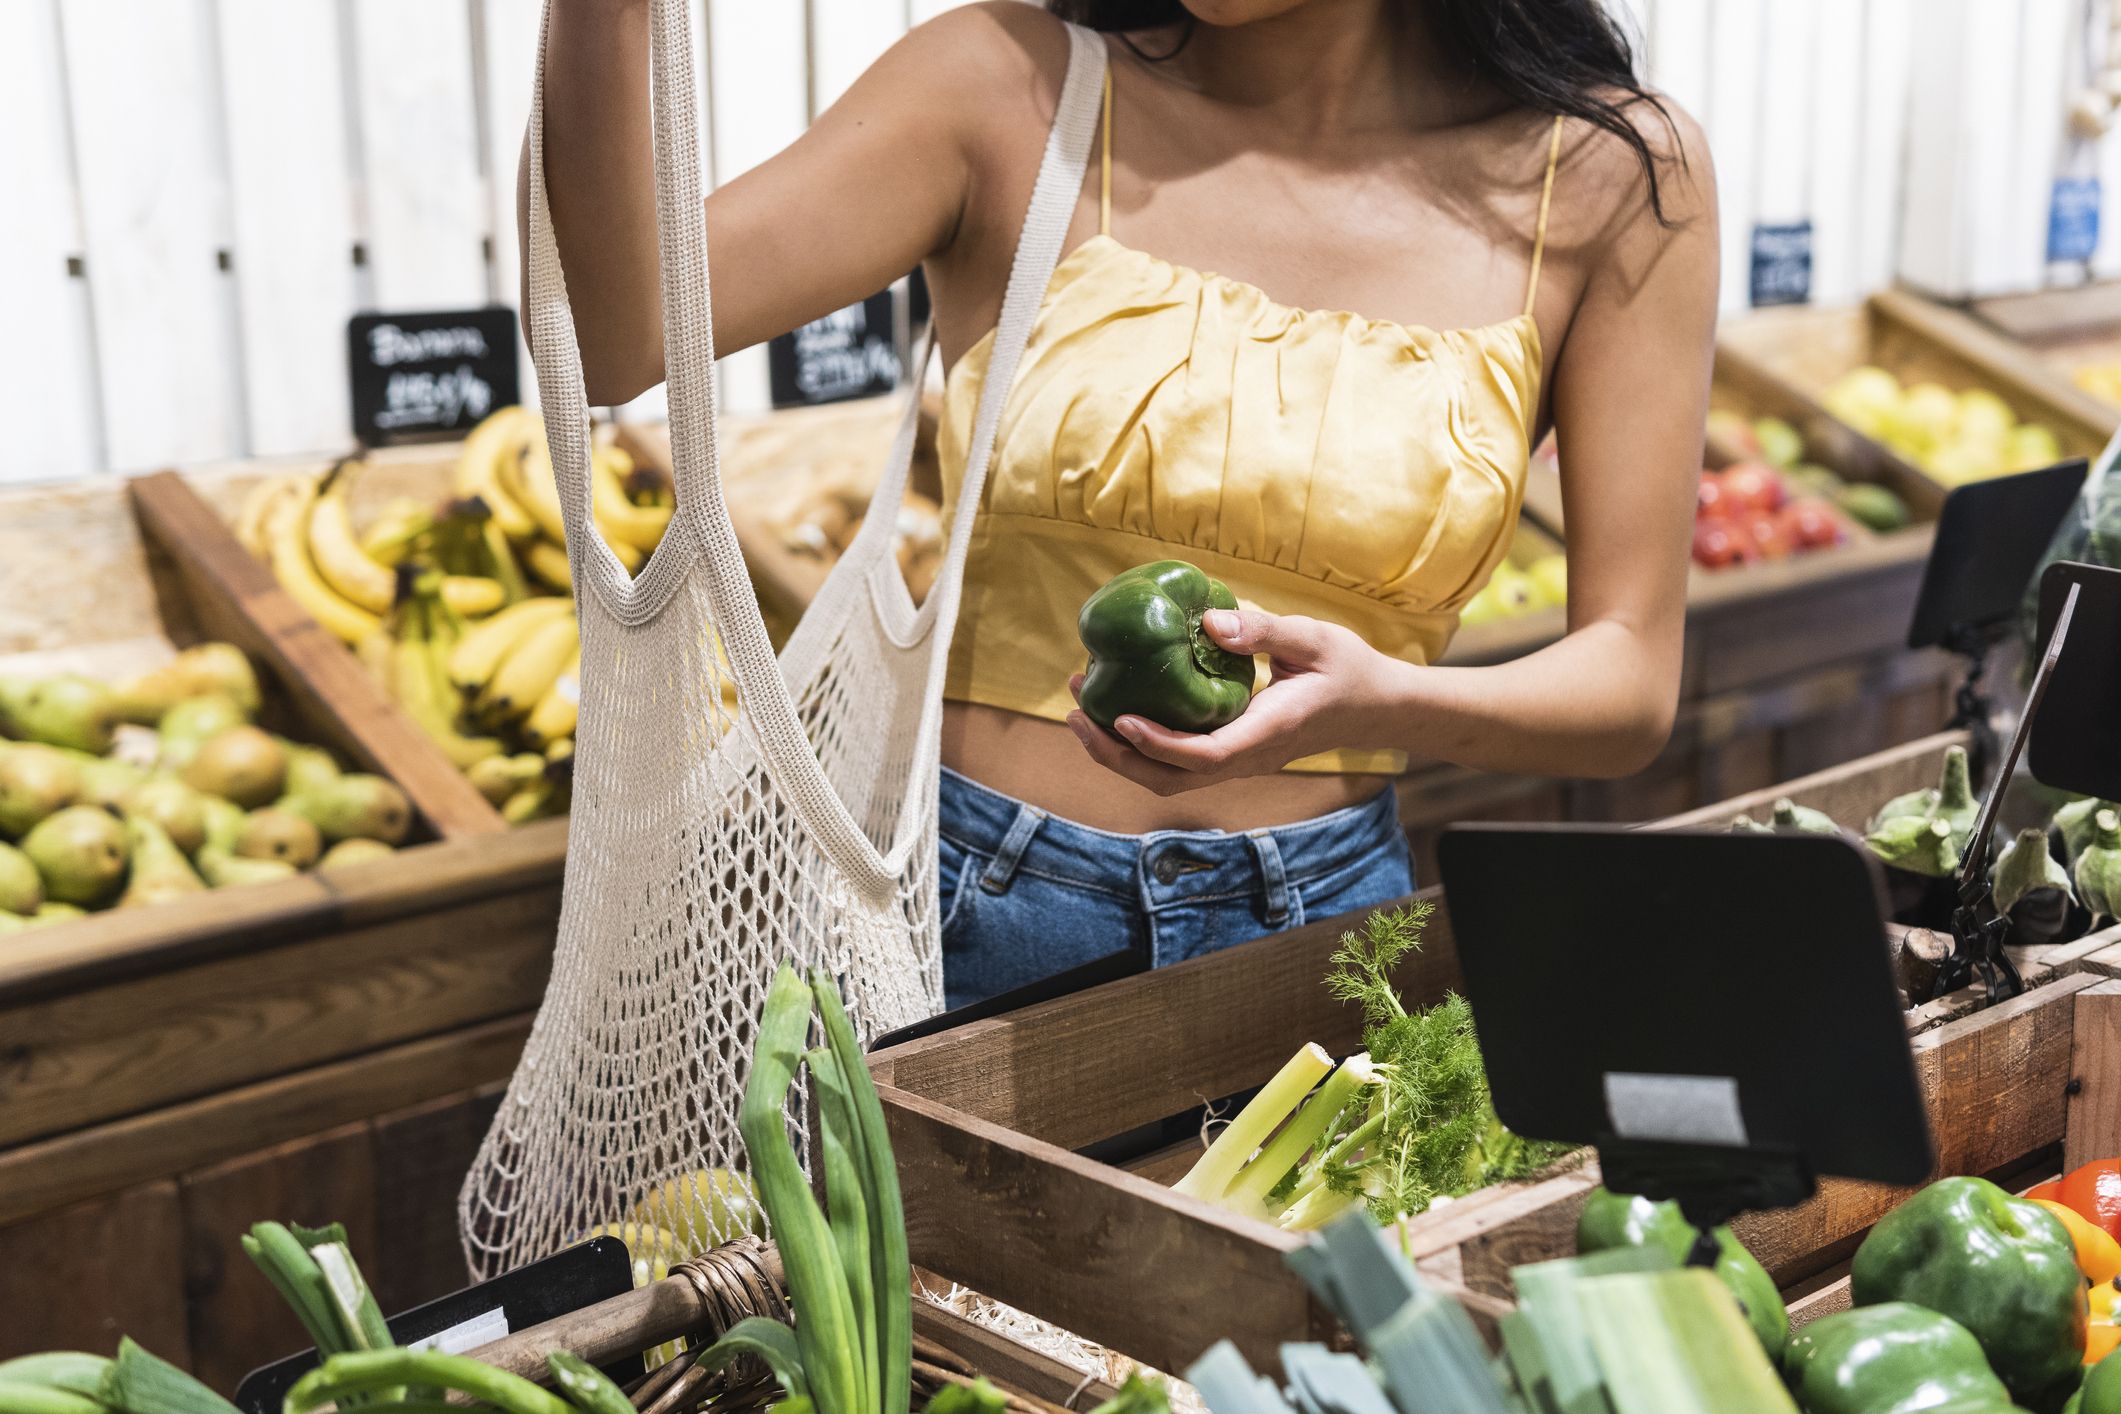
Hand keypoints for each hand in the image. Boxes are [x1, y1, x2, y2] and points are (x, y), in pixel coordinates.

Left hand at [1065, 608, 1399, 794]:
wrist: (1375, 708)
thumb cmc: (1348, 668)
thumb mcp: (1313, 637)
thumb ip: (1262, 631)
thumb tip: (1206, 621)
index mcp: (1267, 733)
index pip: (1203, 756)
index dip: (1156, 742)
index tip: (1117, 715)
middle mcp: (1248, 759)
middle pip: (1170, 779)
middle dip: (1115, 754)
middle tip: (1075, 712)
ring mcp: (1238, 762)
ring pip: (1168, 777)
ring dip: (1119, 752)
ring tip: (1081, 710)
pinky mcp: (1231, 754)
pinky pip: (1177, 763)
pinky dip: (1139, 745)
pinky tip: (1117, 708)